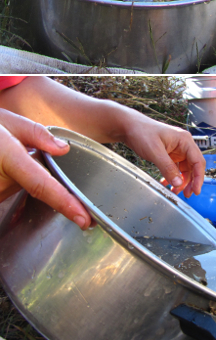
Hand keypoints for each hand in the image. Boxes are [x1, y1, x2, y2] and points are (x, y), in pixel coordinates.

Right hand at [0, 112, 91, 226]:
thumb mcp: (6, 121)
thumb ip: (36, 134)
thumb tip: (63, 149)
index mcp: (8, 159)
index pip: (42, 185)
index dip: (65, 203)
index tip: (83, 219)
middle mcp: (0, 182)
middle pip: (37, 186)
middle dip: (42, 174)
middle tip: (27, 155)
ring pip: (23, 188)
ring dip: (23, 175)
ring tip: (7, 157)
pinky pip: (9, 189)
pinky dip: (13, 179)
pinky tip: (4, 165)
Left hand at [122, 110, 204, 195]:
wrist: (129, 127)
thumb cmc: (142, 132)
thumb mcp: (155, 152)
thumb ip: (168, 168)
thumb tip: (179, 183)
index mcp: (184, 140)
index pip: (198, 161)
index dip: (199, 177)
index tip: (196, 190)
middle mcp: (183, 145)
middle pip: (193, 167)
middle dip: (190, 182)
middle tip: (186, 194)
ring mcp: (177, 150)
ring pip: (184, 169)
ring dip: (181, 182)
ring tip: (174, 192)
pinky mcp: (169, 154)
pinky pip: (175, 168)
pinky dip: (172, 177)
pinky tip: (166, 184)